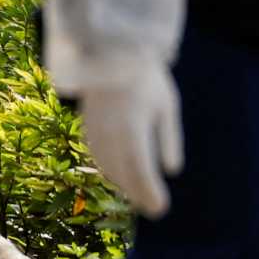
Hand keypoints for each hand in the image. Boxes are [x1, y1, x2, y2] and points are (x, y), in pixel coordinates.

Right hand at [73, 62, 183, 218]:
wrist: (109, 50)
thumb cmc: (145, 77)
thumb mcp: (166, 105)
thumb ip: (169, 138)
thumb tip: (171, 170)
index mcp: (132, 128)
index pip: (141, 170)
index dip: (150, 193)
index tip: (161, 208)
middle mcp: (110, 133)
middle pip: (123, 174)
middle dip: (139, 194)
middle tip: (155, 208)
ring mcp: (95, 130)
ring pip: (107, 167)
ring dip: (123, 183)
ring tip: (139, 194)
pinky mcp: (87, 125)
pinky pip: (97, 155)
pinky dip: (109, 169)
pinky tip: (119, 174)